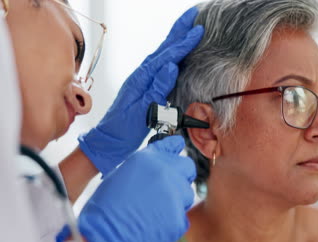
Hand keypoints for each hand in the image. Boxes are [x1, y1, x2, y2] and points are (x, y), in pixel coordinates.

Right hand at [57, 136, 195, 241]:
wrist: (103, 237)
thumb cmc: (106, 207)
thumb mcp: (123, 174)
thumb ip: (147, 166)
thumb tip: (159, 164)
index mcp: (149, 158)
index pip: (175, 145)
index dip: (174, 154)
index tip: (174, 157)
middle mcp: (165, 172)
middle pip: (188, 167)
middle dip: (180, 175)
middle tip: (166, 188)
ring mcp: (175, 195)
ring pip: (187, 192)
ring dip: (177, 198)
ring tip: (155, 209)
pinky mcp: (179, 217)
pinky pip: (182, 215)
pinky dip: (172, 220)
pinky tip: (155, 223)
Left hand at [78, 7, 203, 174]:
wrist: (110, 141)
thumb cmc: (124, 128)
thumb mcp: (142, 110)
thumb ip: (157, 88)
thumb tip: (171, 65)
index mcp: (142, 78)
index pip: (167, 56)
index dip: (183, 42)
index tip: (198, 30)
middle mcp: (142, 75)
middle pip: (164, 47)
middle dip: (178, 30)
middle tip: (192, 15)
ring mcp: (143, 80)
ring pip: (163, 54)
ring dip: (175, 39)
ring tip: (187, 28)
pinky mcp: (146, 87)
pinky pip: (161, 65)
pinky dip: (171, 54)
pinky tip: (176, 53)